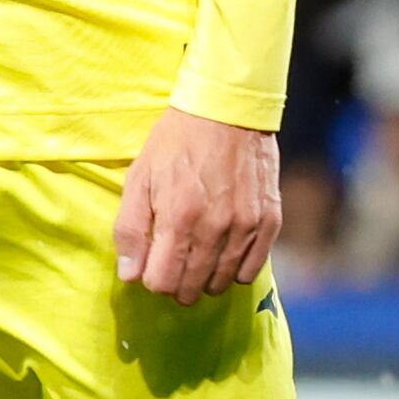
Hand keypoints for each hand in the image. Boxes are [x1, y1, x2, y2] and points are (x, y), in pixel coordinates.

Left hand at [114, 109, 278, 300]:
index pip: (163, 282)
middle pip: (192, 288)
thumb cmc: (176, 142)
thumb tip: (129, 276)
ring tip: (197, 260)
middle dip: (177, 284)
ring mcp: (246, 226)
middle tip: (174, 265)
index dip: (153, 279)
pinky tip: (224, 254)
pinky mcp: (269, 221)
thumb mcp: (139, 178)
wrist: (227, 109)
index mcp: (178, 218)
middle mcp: (215, 228)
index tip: (153, 265)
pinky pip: (251, 270)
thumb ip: (131, 230)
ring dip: (205, 280)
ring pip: (222, 283)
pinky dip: (235, 270)